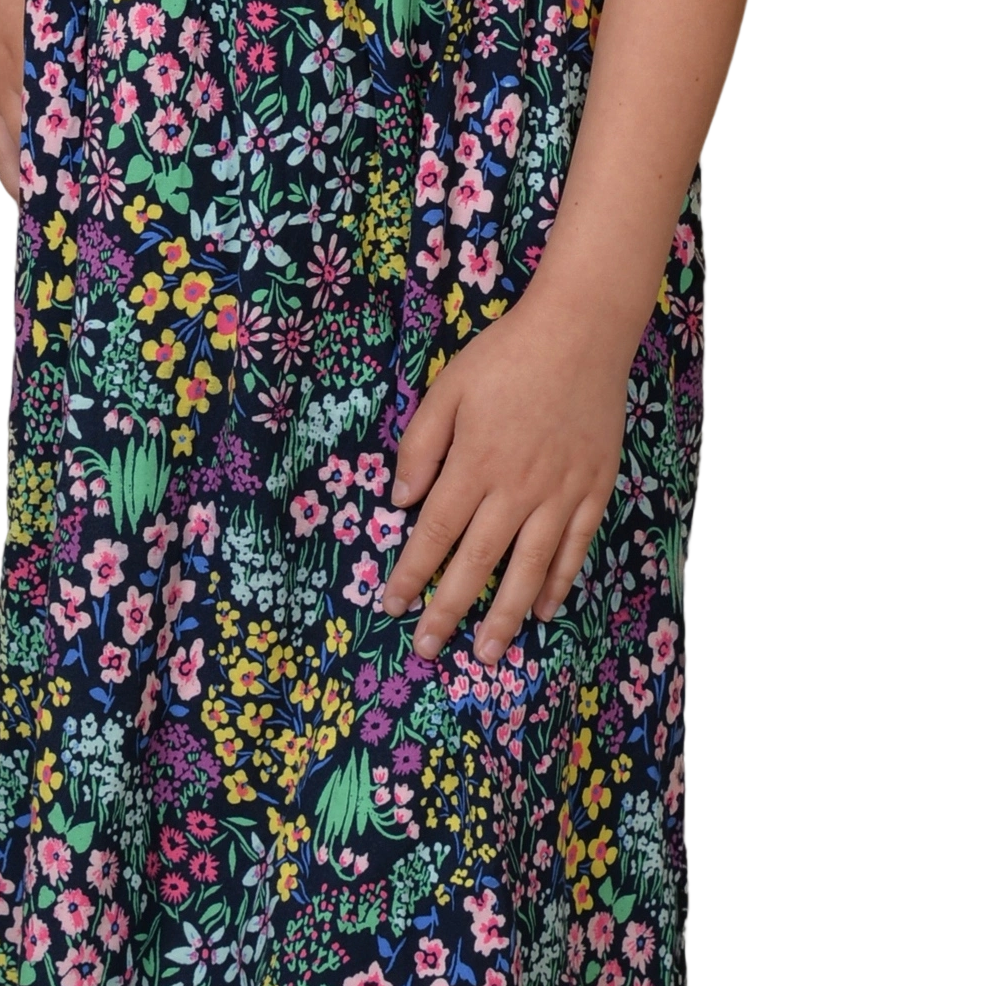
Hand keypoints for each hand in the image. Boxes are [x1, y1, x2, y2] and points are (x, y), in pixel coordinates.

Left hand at [378, 274, 638, 667]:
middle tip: (428, 649)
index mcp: (475, 464)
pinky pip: (574, 547)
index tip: (393, 606)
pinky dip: (558, 583)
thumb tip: (401, 500)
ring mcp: (560, 494)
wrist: (581, 332)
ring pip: (528, 568)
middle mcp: (517, 489)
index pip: (435, 533)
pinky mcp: (593, 489)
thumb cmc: (506, 356)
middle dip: (450, 611)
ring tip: (489, 654)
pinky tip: (542, 609)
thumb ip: (421, 445)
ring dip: (505, 614)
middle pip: (478, 562)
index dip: (412, 573)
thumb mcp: (448, 388)